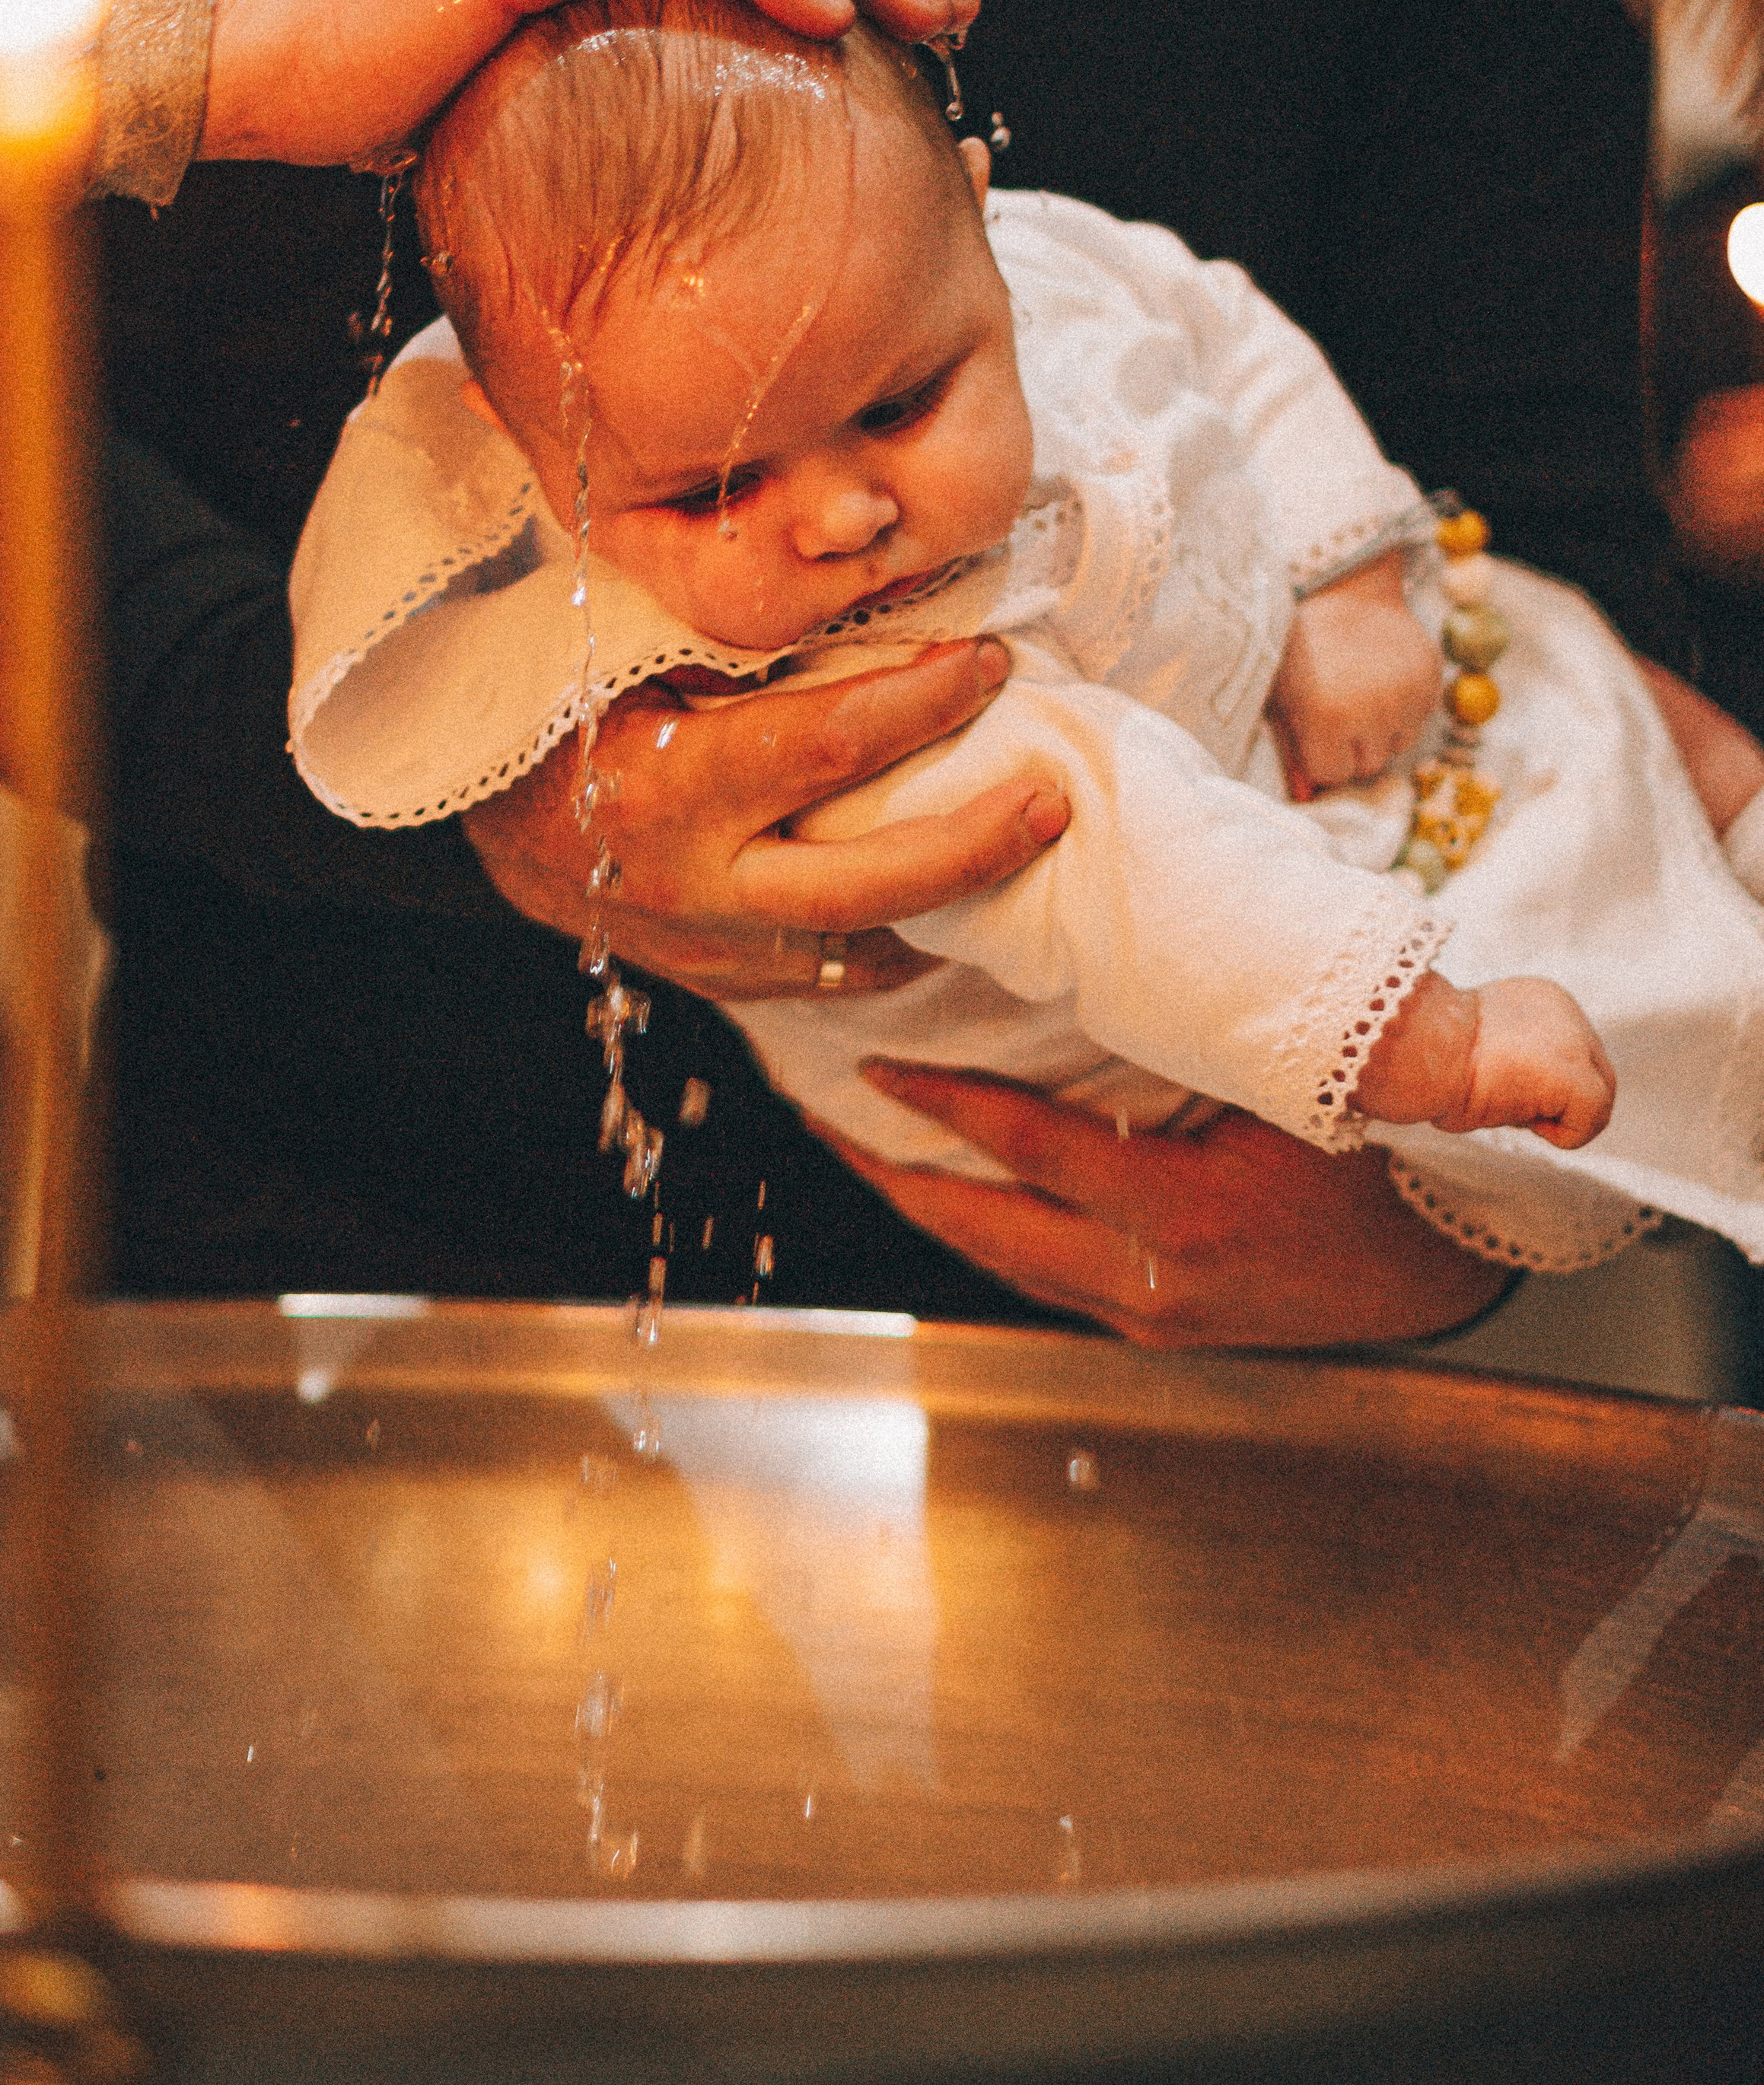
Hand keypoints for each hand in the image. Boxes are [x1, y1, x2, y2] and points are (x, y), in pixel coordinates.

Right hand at [463, 638, 1069, 997]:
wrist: (467, 808)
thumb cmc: (550, 697)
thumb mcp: (621, 645)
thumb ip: (729, 632)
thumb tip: (863, 586)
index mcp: (663, 788)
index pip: (830, 746)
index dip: (926, 702)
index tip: (990, 659)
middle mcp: (688, 883)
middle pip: (866, 884)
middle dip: (974, 844)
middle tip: (1051, 799)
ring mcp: (699, 945)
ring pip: (854, 947)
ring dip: (945, 903)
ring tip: (1019, 849)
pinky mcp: (708, 979)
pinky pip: (821, 974)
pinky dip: (886, 939)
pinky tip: (935, 900)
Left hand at [816, 1064, 1513, 1347]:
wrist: (1459, 1257)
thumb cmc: (1391, 1153)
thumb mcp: (1306, 1086)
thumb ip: (1211, 1036)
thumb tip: (1106, 955)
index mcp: (1185, 1217)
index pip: (1031, 1153)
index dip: (943, 1109)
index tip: (872, 1068)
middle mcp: (1155, 1283)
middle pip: (988, 1230)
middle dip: (897, 1177)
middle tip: (824, 1121)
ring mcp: (1156, 1318)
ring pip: (1007, 1265)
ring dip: (934, 1208)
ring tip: (867, 1152)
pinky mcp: (1165, 1328)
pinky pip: (1048, 1280)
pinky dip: (993, 1233)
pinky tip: (961, 1194)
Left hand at [1267, 553, 1440, 794]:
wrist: (1341, 587)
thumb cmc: (1297, 647)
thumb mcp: (1281, 697)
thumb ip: (1294, 749)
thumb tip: (1308, 800)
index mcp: (1327, 717)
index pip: (1332, 775)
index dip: (1321, 756)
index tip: (1314, 732)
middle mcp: (1373, 712)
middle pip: (1367, 766)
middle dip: (1351, 748)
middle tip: (1337, 711)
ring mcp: (1407, 695)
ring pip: (1397, 745)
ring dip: (1380, 731)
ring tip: (1360, 692)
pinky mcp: (1430, 679)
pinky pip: (1419, 718)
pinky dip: (1403, 708)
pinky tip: (1382, 678)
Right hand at [1357, 970, 1614, 1148]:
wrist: (1416, 1046)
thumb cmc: (1423, 1051)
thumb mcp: (1474, 1044)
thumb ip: (1510, 1057)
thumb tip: (1516, 1096)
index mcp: (1539, 998)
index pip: (1564, 1051)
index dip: (1538, 1082)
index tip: (1494, 1083)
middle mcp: (1566, 1011)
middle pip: (1590, 1073)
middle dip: (1555, 1100)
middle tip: (1503, 1103)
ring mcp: (1576, 1041)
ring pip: (1595, 1099)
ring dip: (1551, 1116)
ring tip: (1503, 1103)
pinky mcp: (1578, 1078)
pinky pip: (1590, 1122)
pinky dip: (1561, 1135)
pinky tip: (1518, 1115)